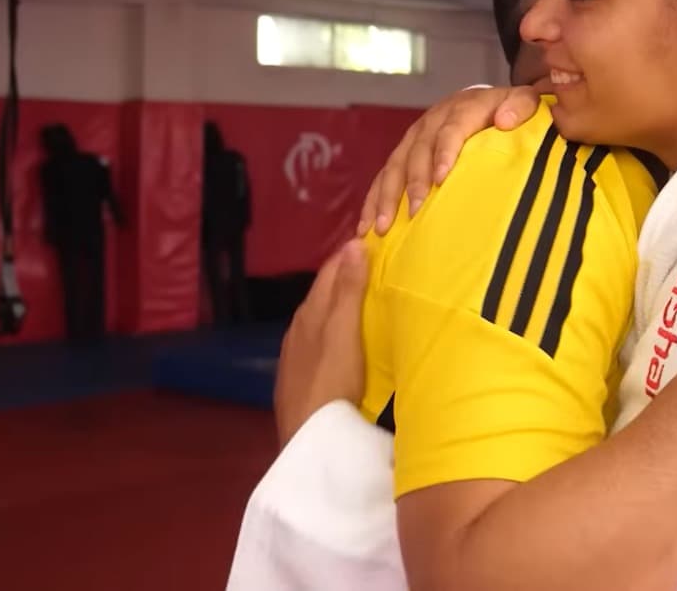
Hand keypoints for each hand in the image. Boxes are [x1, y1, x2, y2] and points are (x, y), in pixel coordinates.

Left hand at [273, 239, 370, 447]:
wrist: (307, 436)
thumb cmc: (331, 381)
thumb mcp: (344, 333)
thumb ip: (349, 291)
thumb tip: (354, 244)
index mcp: (310, 312)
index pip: (330, 270)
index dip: (350, 253)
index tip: (377, 242)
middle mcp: (299, 327)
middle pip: (324, 292)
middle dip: (347, 275)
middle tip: (379, 265)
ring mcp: (297, 353)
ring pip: (320, 316)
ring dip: (341, 303)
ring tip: (369, 298)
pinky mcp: (300, 375)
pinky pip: (319, 339)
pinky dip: (335, 328)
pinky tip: (346, 339)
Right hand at [356, 84, 546, 235]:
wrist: (487, 102)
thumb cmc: (510, 111)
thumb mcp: (524, 102)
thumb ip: (521, 106)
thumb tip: (505, 121)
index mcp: (463, 108)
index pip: (452, 129)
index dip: (445, 153)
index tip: (442, 179)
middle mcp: (433, 121)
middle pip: (418, 151)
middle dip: (414, 182)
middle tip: (416, 212)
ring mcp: (414, 138)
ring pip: (395, 165)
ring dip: (387, 197)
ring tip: (382, 227)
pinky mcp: (404, 153)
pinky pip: (384, 176)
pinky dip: (374, 201)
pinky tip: (366, 226)